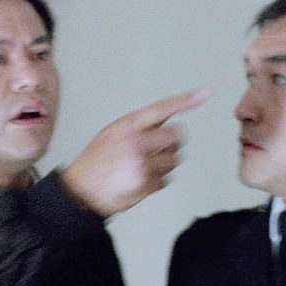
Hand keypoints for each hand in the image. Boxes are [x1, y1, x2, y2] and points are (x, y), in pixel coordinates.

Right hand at [61, 89, 207, 216]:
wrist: (81, 191)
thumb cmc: (96, 162)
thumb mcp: (111, 134)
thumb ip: (137, 126)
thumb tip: (164, 121)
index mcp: (127, 126)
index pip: (161, 109)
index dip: (184, 101)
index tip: (204, 94)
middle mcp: (136, 141)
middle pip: (176, 137)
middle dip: (170, 145)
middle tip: (152, 153)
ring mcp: (142, 163)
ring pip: (174, 160)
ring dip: (163, 165)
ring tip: (139, 169)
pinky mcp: (146, 183)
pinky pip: (166, 180)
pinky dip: (155, 182)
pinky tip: (137, 181)